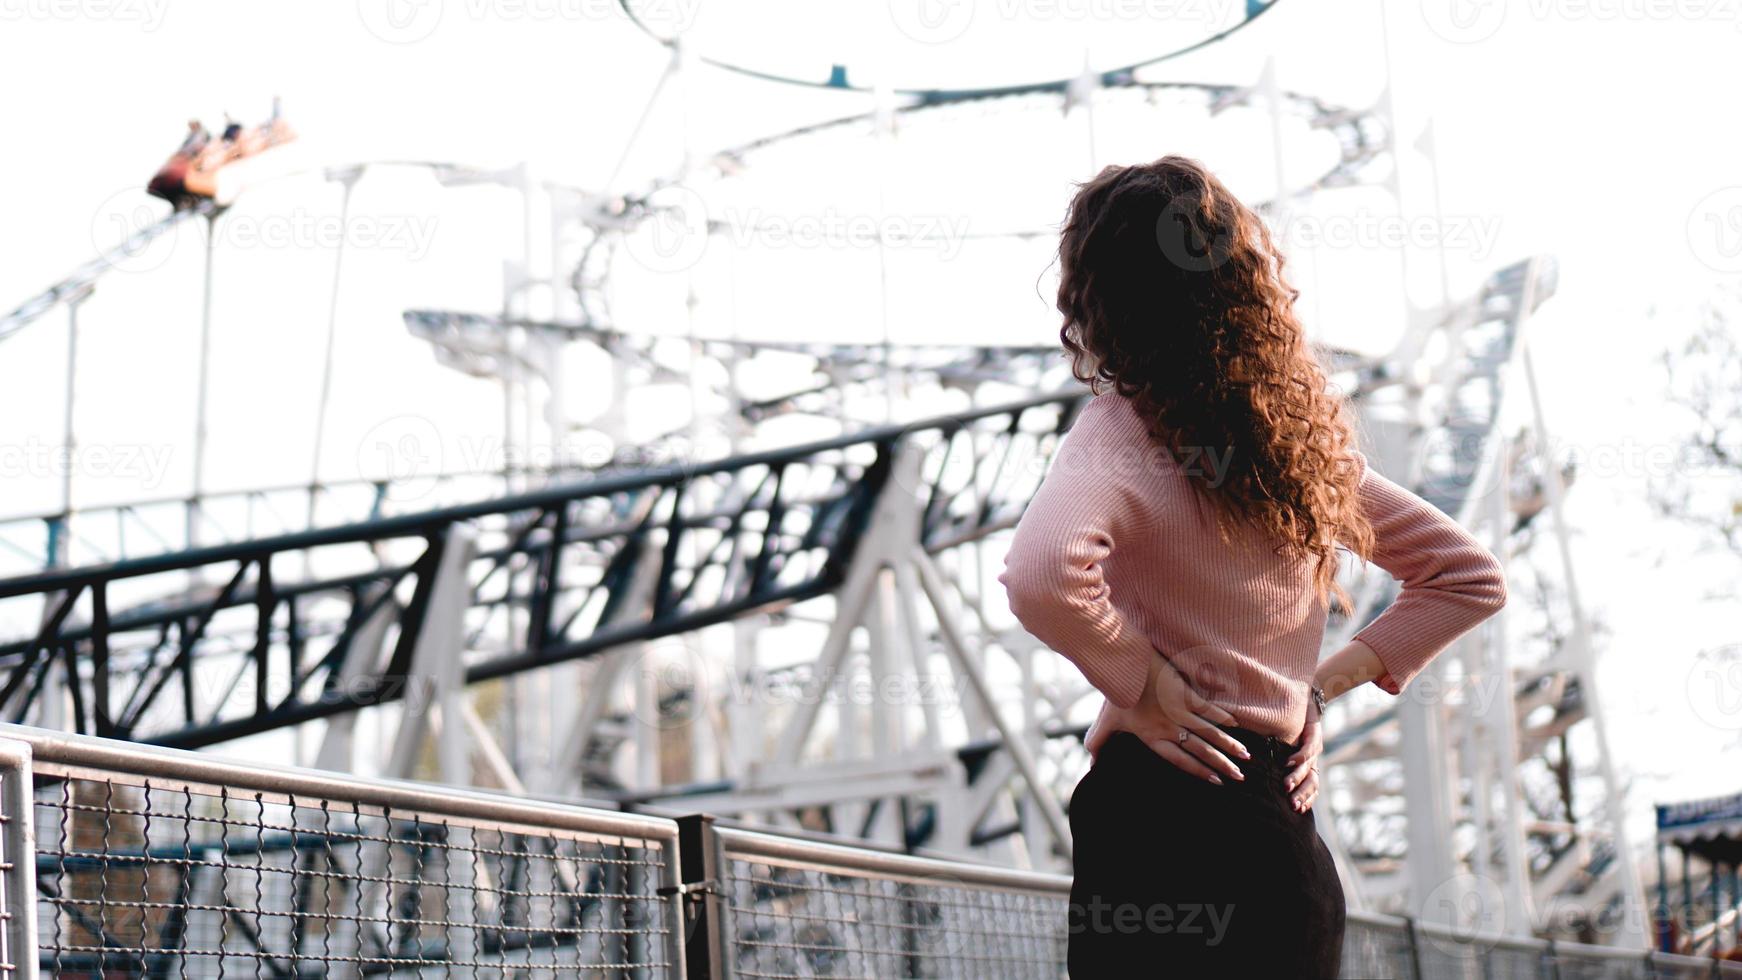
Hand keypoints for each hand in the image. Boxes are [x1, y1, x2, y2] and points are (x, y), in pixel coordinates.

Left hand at [1083, 652, 1251, 784]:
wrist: (1123, 666)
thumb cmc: (1114, 694)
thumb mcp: (1104, 724)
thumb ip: (1098, 745)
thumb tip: (1091, 765)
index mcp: (1152, 738)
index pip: (1181, 761)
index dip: (1200, 772)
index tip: (1216, 782)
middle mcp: (1169, 728)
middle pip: (1200, 751)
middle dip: (1221, 765)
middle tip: (1239, 777)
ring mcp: (1179, 710)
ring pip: (1209, 733)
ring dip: (1229, 745)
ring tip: (1245, 757)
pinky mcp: (1185, 693)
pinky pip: (1208, 708)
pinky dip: (1222, 717)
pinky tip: (1235, 725)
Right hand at [1282, 698, 1323, 811]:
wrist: (1305, 696)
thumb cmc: (1288, 722)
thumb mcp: (1280, 744)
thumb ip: (1271, 759)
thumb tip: (1248, 772)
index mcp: (1308, 764)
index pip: (1311, 787)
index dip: (1306, 799)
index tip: (1296, 812)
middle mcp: (1314, 758)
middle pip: (1313, 782)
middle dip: (1301, 794)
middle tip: (1291, 805)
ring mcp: (1315, 746)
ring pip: (1310, 768)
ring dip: (1297, 777)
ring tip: (1286, 786)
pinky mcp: (1315, 733)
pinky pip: (1308, 748)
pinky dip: (1299, 756)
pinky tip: (1288, 763)